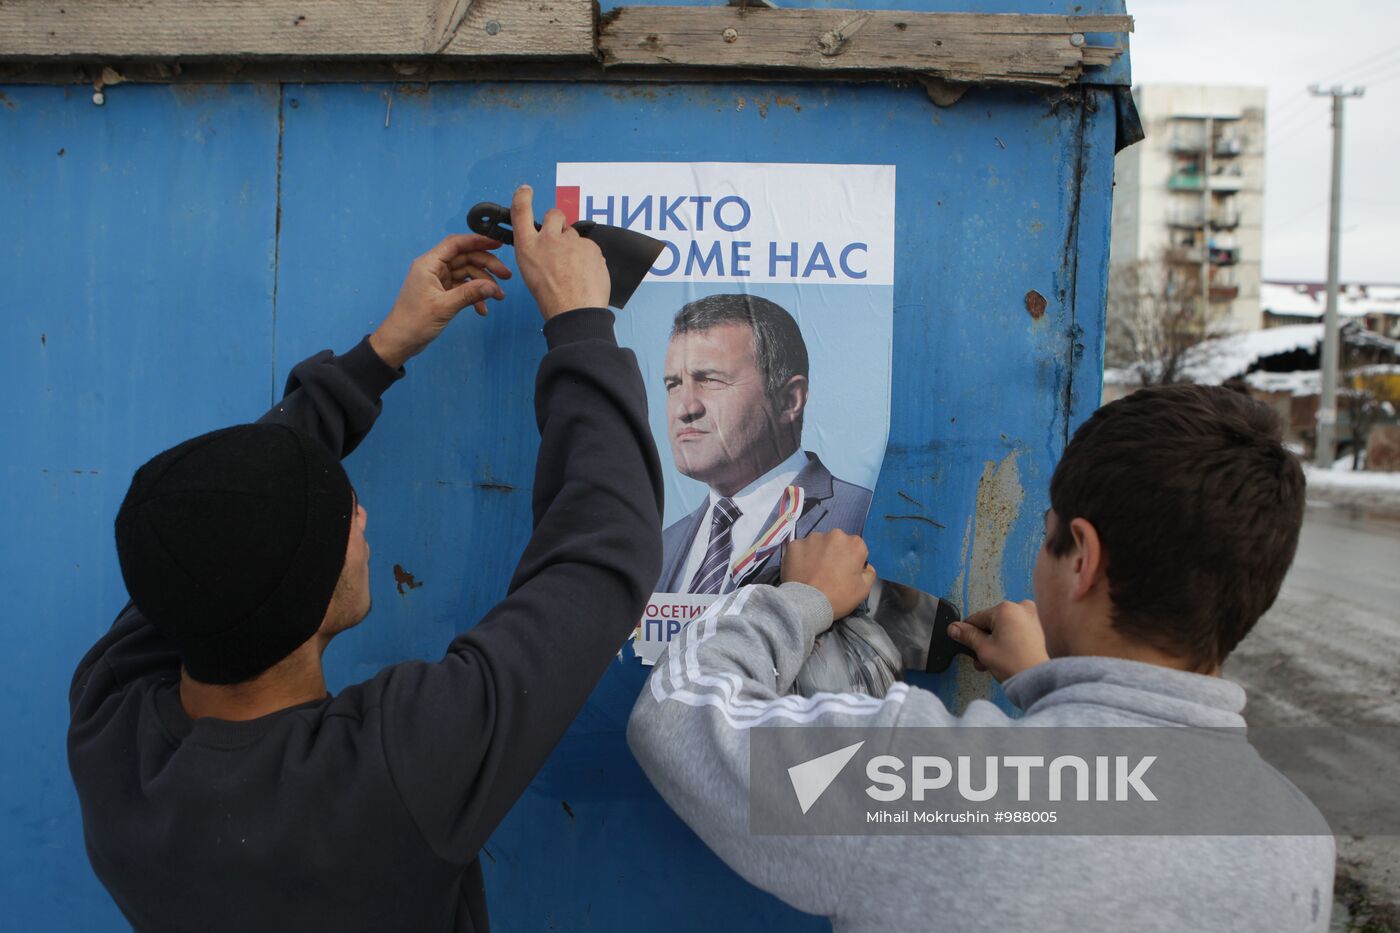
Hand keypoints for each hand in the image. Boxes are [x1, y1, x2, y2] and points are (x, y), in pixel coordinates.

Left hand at [370, 234, 510, 368]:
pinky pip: (463, 288)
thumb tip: (492, 287)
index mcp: (429, 264)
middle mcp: (434, 268)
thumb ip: (469, 294)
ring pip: (467, 274)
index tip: (497, 243)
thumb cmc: (413, 322)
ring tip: (499, 296)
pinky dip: (474, 296)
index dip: (478, 241)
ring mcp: (438, 280)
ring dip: (484, 284)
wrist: (400, 341)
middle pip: (466, 258)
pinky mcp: (442, 293)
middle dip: (487, 266)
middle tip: (506, 276)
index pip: (456, 244)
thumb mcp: (444, 307)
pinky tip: (482, 309)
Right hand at [510, 185, 609, 319]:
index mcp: (528, 247)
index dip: (523, 197)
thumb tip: (550, 248)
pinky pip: (590, 247)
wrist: (574, 310)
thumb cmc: (552, 298)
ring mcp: (571, 241)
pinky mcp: (590, 246)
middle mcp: (548, 239)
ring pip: (574, 234)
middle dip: (558, 221)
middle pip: (554, 214)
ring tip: (574, 269)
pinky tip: (585, 273)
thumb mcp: (532, 273)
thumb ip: (539, 253)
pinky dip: (589, 258)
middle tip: (561, 241)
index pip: (521, 212)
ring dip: (574, 245)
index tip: (526, 190)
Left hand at [780, 531, 876, 620]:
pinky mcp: (795, 544)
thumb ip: (868, 573)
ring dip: (817, 553)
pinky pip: (800, 549)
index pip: (856, 548)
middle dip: (834, 553)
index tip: (845, 573)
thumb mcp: (864, 590)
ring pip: (818, 543)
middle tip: (828, 572)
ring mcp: (812, 538)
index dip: (852, 561)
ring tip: (813, 572)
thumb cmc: (838, 597)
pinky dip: (801, 557)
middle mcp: (834, 535)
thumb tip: (865, 566)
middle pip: (837, 542)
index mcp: (855, 544)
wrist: (806, 604)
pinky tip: (800, 571)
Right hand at [948, 600, 1049, 681]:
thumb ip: (967, 636)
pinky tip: (1004, 656)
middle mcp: (1021, 608)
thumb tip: (954, 628)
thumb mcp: (983, 649)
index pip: (977, 618)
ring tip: (991, 661)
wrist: (1037, 680)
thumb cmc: (1015, 664)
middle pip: (991, 623)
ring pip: (1004, 628)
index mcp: (1006, 609)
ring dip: (995, 643)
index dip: (967, 632)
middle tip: (979, 656)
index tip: (961, 640)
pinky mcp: (1039, 628)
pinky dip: (1008, 641)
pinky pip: (1016, 630)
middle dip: (983, 641)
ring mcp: (1032, 617)